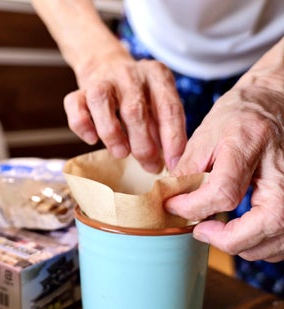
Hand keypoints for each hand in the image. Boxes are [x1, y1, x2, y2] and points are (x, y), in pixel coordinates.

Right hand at [64, 48, 186, 171]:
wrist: (106, 64)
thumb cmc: (138, 93)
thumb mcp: (158, 102)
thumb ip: (163, 127)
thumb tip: (169, 162)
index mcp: (156, 75)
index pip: (169, 107)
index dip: (173, 138)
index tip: (174, 163)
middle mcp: (129, 74)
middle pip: (134, 109)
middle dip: (143, 144)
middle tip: (149, 165)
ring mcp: (102, 80)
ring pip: (100, 102)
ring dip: (112, 133)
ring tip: (121, 153)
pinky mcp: (80, 89)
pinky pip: (75, 105)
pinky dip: (82, 125)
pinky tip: (92, 139)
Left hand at [166, 71, 283, 261]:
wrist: (273, 104)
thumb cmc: (238, 117)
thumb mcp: (205, 133)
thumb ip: (189, 168)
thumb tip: (170, 199)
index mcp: (250, 143)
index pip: (224, 190)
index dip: (193, 206)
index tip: (172, 207)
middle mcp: (281, 167)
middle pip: (267, 220)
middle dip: (229, 239)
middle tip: (200, 231)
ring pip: (280, 234)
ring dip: (244, 245)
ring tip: (215, 233)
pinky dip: (262, 244)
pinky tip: (240, 235)